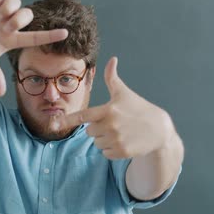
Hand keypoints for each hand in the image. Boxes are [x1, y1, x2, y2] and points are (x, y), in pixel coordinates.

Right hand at [0, 0, 68, 95]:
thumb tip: (1, 93)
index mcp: (11, 40)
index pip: (35, 37)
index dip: (50, 35)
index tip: (66, 33)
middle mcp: (8, 25)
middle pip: (26, 15)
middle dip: (20, 18)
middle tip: (5, 27)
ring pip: (15, 1)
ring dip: (9, 7)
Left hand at [57, 57, 173, 158]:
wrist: (159, 129)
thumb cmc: (139, 108)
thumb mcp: (125, 93)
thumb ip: (112, 78)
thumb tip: (112, 59)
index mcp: (108, 110)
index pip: (83, 116)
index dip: (67, 119)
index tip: (54, 123)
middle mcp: (110, 126)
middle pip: (89, 131)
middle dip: (98, 128)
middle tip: (115, 123)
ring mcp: (116, 140)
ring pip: (97, 143)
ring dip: (105, 139)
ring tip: (121, 132)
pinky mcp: (121, 152)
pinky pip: (105, 153)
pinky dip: (112, 149)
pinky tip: (124, 141)